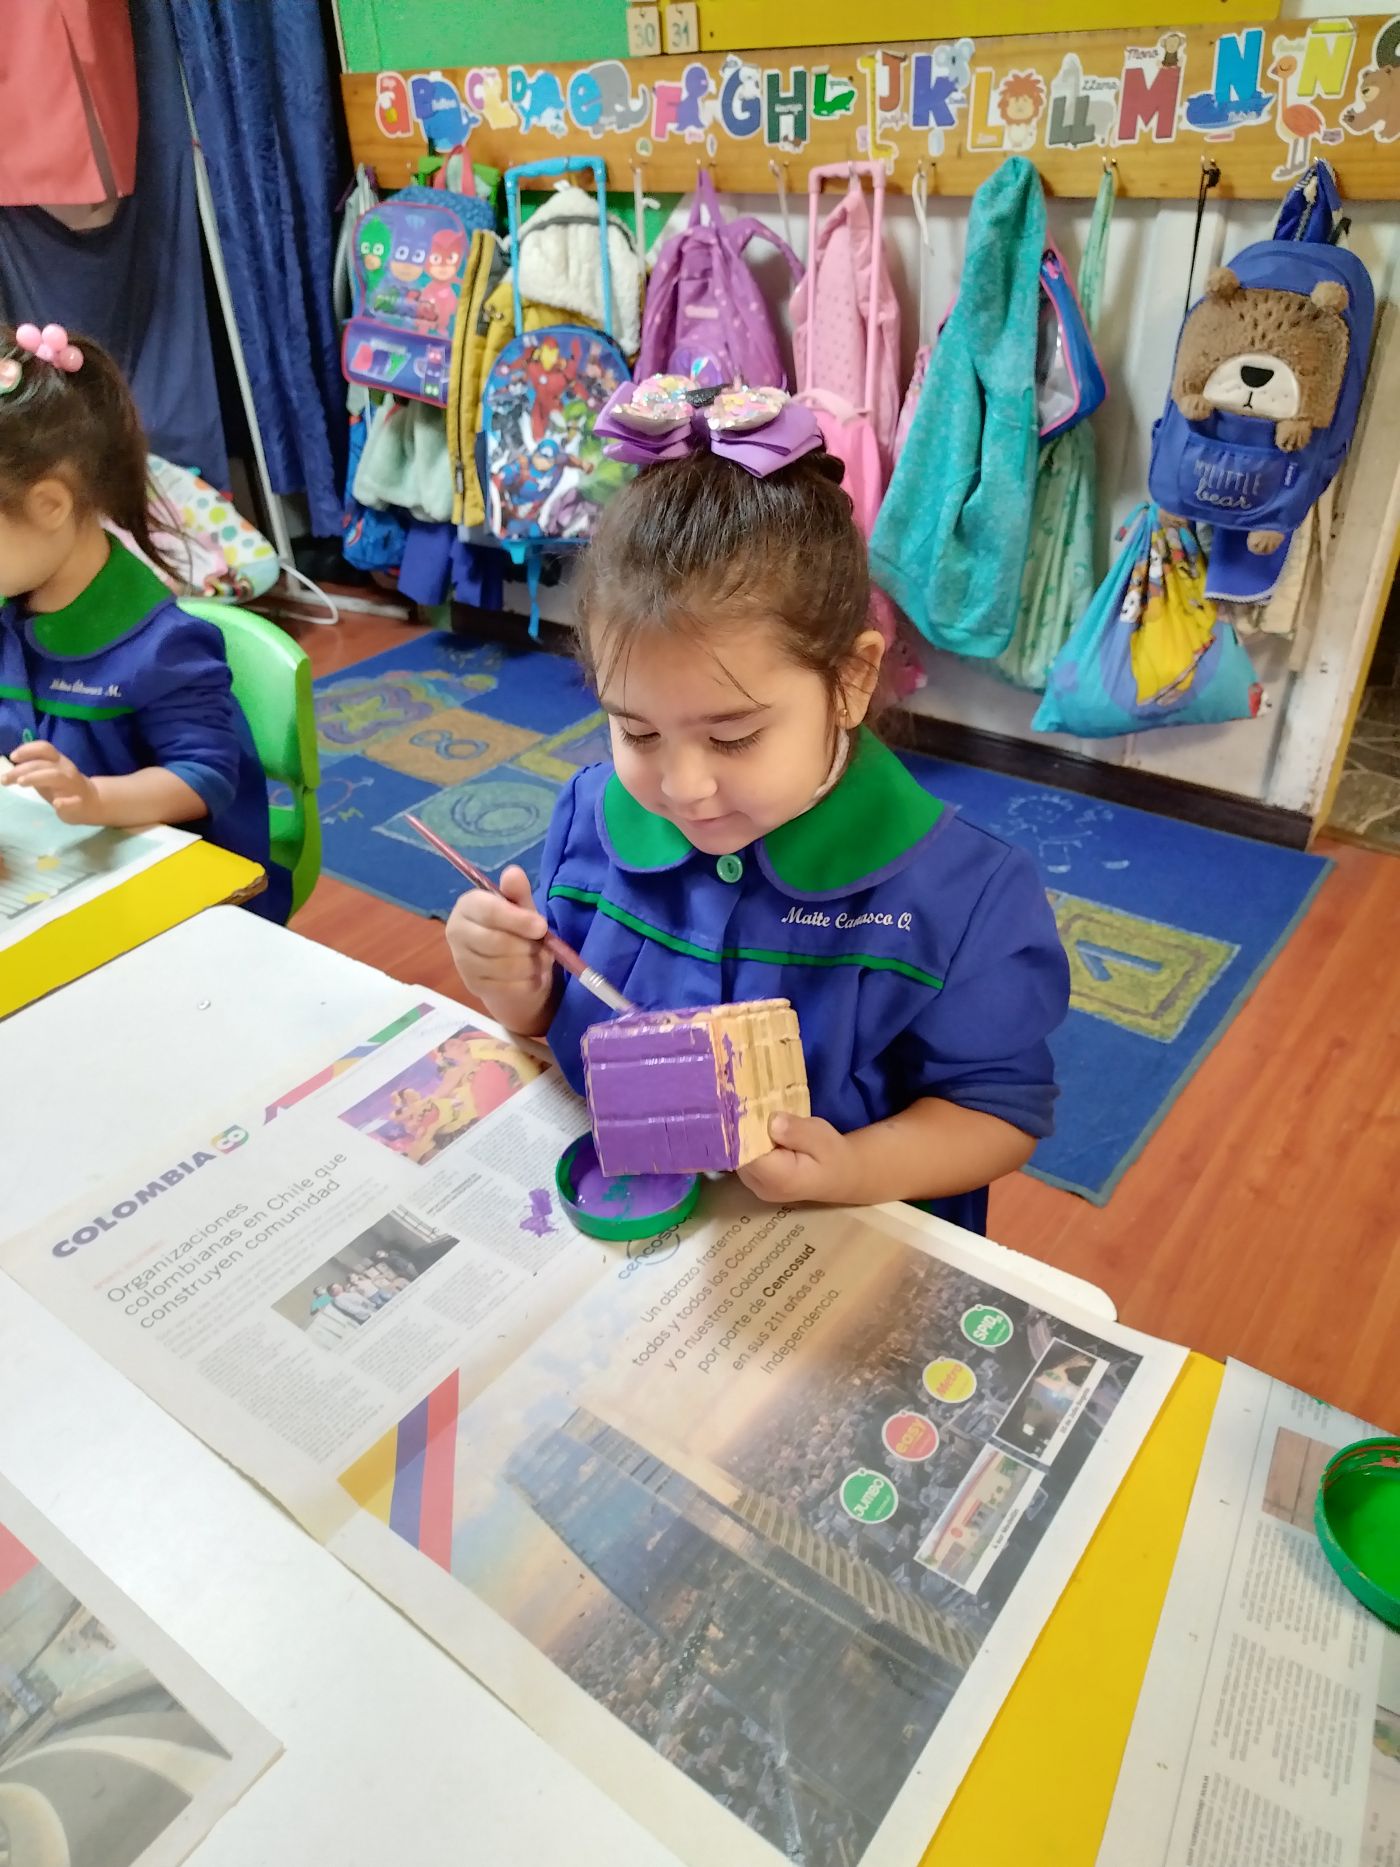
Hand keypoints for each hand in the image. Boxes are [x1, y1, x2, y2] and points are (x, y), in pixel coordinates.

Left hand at [3, 742, 102, 822]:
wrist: (92, 802)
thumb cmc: (64, 787)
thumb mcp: (48, 773)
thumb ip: (33, 768)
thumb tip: (12, 765)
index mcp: (58, 761)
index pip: (44, 748)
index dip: (27, 750)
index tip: (13, 757)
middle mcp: (65, 770)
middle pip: (43, 763)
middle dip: (22, 769)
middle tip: (5, 779)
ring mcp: (72, 786)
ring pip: (55, 776)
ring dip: (36, 777)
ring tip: (21, 783)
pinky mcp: (78, 803)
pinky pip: (73, 801)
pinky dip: (65, 802)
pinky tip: (56, 804)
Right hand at [445, 865, 553, 1014]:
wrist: (509, 968)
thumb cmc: (515, 930)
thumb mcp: (520, 908)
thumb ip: (518, 892)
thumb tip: (513, 873)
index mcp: (467, 906)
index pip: (489, 911)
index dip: (518, 919)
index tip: (542, 926)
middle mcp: (456, 932)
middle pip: (496, 942)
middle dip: (527, 946)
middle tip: (543, 946)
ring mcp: (462, 962)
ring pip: (504, 966)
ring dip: (531, 964)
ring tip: (540, 959)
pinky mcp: (473, 986)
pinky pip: (508, 986)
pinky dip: (528, 982)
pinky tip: (532, 976)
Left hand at [736, 1114, 854, 1205]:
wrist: (838, 1175)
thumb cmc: (833, 1155)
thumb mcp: (822, 1137)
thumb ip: (797, 1131)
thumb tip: (772, 1121)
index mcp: (779, 1178)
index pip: (746, 1153)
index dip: (741, 1129)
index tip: (744, 1106)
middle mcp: (761, 1186)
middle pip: (736, 1154)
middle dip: (739, 1129)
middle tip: (746, 1102)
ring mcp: (754, 1185)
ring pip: (735, 1155)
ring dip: (741, 1134)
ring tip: (749, 1110)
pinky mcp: (753, 1178)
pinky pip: (741, 1157)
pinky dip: (745, 1141)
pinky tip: (753, 1125)